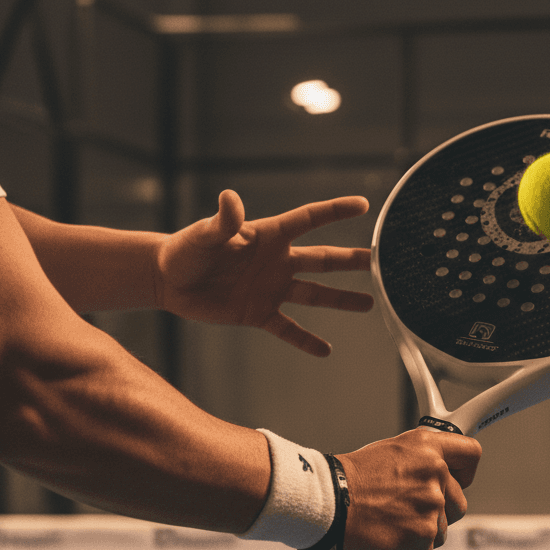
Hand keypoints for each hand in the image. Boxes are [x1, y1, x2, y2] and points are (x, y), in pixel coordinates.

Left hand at [155, 190, 373, 356]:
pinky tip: (326, 351)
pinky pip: (288, 329)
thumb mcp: (204, 234)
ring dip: (341, 299)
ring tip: (371, 304)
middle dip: (352, 260)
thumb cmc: (185, 249)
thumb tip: (231, 199)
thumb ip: (223, 220)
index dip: (335, 211)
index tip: (364, 206)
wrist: (168, 279)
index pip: (308, 220)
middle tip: (381, 262)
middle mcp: (277, 261)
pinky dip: (306, 340)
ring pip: (315, 294)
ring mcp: (271, 289)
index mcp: (268, 236)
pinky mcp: (259, 314)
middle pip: (323, 259)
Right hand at [335, 428, 482, 549]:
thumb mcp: (389, 453)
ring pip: (441, 531)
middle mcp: (435, 473)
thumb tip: (432, 479)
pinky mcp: (423, 536)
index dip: (464, 472)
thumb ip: (418, 463)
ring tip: (389, 525)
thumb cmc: (348, 481)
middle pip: (459, 503)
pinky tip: (387, 541)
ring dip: (420, 535)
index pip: (471, 454)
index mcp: (427, 447)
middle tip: (406, 511)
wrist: (326, 504)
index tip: (456, 481)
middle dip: (438, 513)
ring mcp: (431, 506)